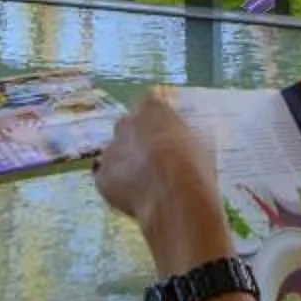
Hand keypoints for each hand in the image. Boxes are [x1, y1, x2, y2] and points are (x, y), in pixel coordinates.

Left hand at [95, 92, 233, 274]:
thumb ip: (182, 138)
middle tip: (154, 158)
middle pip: (128, 127)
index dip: (157, 118)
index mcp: (151, 109)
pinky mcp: (102, 176)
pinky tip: (135, 198)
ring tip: (145, 183)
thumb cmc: (193, 167)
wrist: (174, 196)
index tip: (165, 129)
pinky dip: (118, 185)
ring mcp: (110, 150)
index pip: (150, 102)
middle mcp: (125, 124)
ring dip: (127, 163)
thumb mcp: (198, 144)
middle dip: (138, 139)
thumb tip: (182, 145)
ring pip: (117, 153)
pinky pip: (108, 177)